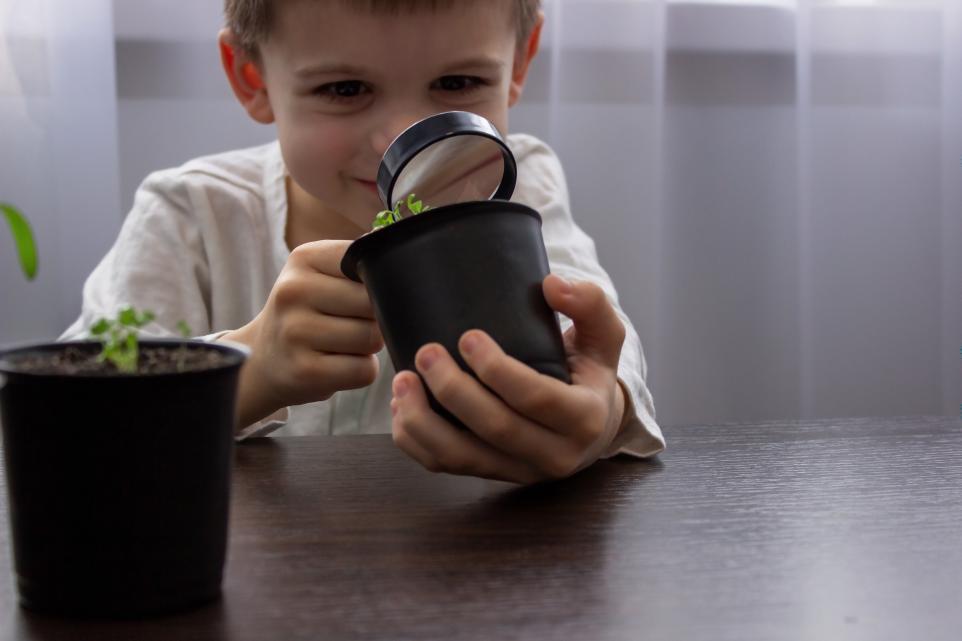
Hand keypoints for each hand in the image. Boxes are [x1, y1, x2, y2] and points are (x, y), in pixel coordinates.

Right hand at [224, 240, 383, 427]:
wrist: (261, 359)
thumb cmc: (306, 314)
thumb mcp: (318, 276)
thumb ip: (358, 267)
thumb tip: (408, 264)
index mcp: (304, 258)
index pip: (369, 264)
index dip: (380, 284)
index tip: (364, 293)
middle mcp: (294, 291)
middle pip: (374, 304)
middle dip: (375, 318)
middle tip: (353, 324)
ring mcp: (296, 332)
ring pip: (372, 338)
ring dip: (369, 347)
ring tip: (344, 345)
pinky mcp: (305, 371)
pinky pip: (364, 371)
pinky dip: (361, 371)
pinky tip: (338, 365)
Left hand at [390, 274, 626, 484]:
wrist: (591, 427)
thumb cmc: (590, 372)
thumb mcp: (604, 336)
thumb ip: (590, 303)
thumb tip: (551, 284)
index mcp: (584, 418)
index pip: (537, 398)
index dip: (498, 370)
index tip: (467, 337)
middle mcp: (554, 454)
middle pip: (496, 429)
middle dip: (454, 391)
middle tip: (425, 352)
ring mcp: (520, 470)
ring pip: (462, 457)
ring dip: (424, 421)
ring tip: (401, 380)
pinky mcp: (492, 475)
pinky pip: (446, 466)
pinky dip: (415, 440)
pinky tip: (402, 404)